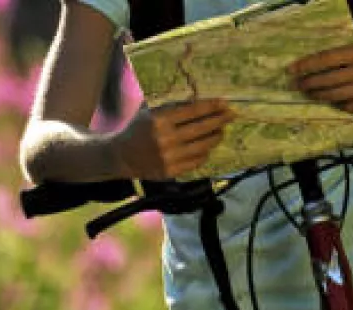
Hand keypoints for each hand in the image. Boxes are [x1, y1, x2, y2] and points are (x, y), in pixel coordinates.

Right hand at [110, 98, 236, 179]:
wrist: (121, 156)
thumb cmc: (138, 128)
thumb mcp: (149, 111)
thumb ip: (170, 104)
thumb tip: (197, 96)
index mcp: (159, 120)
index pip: (192, 111)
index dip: (211, 107)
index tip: (224, 103)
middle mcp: (165, 139)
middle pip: (201, 128)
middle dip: (219, 120)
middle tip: (231, 115)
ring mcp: (169, 157)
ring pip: (202, 146)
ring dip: (215, 137)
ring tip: (221, 131)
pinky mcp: (171, 171)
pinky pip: (196, 161)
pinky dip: (204, 153)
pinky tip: (208, 147)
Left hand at [288, 35, 352, 112]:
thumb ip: (344, 50)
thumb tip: (317, 62)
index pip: (324, 60)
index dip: (305, 66)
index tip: (291, 71)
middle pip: (326, 80)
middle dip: (307, 84)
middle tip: (296, 85)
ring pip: (335, 96)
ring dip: (318, 96)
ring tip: (309, 94)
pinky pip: (350, 106)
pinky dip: (337, 105)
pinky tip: (330, 101)